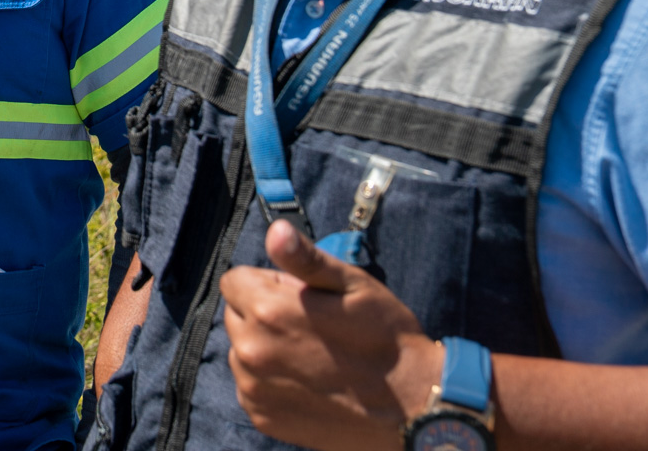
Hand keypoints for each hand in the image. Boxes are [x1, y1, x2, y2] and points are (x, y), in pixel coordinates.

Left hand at [220, 220, 442, 450]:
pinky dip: (270, 380)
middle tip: (310, 325)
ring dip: (265, 347)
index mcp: (269, 310)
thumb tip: (275, 230)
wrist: (412, 407)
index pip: (234, 280)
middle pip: (236, 315)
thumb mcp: (352, 285)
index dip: (268, 282)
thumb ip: (305, 258)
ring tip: (311, 354)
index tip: (300, 296)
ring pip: (241, 351)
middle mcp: (252, 350)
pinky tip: (307, 380)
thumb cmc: (386, 338)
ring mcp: (254, 387)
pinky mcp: (262, 416)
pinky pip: (250, 385)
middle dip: (263, 313)